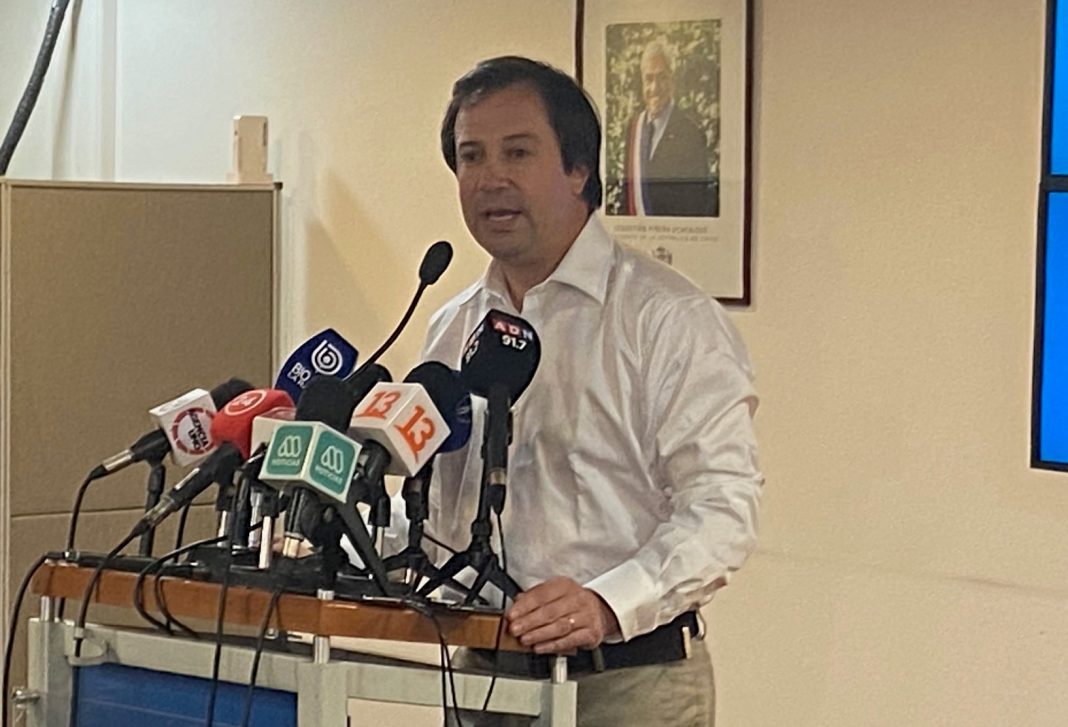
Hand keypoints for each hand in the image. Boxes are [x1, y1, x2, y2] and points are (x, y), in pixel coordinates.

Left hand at [505, 577, 620, 654]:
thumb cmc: (571, 604)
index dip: (524, 606)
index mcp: (564, 586)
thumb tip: (516, 603)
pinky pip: (569, 640)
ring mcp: (586, 616)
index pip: (542, 594)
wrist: (599, 612)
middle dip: (529, 622)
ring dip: (539, 634)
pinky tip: (540, 647)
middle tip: (514, 629)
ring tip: (524, 639)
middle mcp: (577, 599)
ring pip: (559, 626)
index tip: (511, 615)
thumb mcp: (554, 594)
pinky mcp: (591, 633)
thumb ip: (534, 598)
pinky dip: (552, 645)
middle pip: (549, 611)